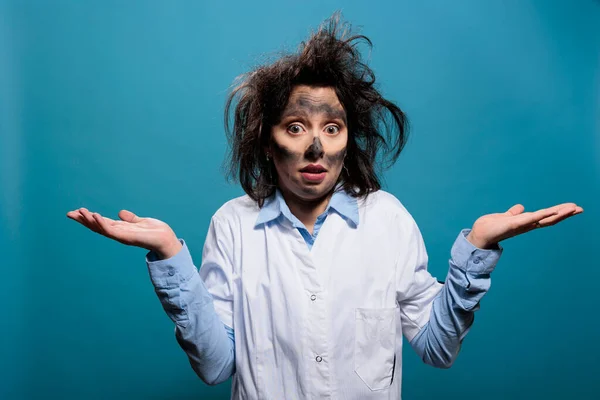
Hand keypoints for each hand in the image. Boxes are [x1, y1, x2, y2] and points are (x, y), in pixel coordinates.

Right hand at [66, 208, 181, 258]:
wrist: (166, 239)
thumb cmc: (156, 232)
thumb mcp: (141, 222)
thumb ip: (130, 219)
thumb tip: (120, 213)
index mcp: (121, 229)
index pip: (101, 223)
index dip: (89, 218)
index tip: (78, 211)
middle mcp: (119, 233)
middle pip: (97, 226)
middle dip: (83, 220)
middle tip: (69, 213)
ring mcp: (121, 236)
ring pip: (101, 228)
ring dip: (90, 221)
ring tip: (80, 212)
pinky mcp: (126, 237)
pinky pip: (111, 230)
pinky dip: (102, 223)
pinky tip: (95, 215)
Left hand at [466, 202, 583, 248]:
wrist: (478, 235)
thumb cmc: (490, 227)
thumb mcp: (504, 217)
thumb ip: (513, 213)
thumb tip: (521, 207)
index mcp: (525, 222)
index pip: (545, 217)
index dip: (559, 212)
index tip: (572, 207)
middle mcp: (526, 225)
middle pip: (549, 219)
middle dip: (564, 214)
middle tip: (579, 208)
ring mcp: (521, 225)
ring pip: (543, 219)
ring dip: (558, 213)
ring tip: (572, 208)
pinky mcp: (514, 225)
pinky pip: (530, 219)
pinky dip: (541, 215)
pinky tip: (551, 211)